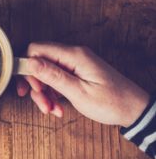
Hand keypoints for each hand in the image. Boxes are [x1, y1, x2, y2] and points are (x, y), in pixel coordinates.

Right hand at [17, 42, 148, 126]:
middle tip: (42, 104)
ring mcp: (74, 64)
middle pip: (39, 63)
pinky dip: (53, 94)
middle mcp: (72, 56)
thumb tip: (30, 62)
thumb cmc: (111, 102)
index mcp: (74, 55)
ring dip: (44, 93)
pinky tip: (58, 107)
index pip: (37, 49)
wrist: (132, 109)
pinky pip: (55, 80)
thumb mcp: (79, 92)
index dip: (27, 67)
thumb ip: (53, 76)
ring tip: (52, 109)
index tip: (30, 87)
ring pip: (45, 74)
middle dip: (36, 85)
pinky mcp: (75, 73)